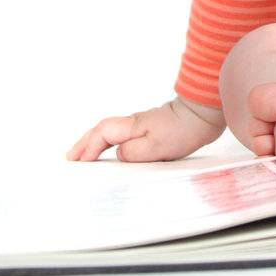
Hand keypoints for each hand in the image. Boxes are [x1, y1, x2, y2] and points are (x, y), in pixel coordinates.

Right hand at [65, 97, 226, 161]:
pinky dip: (111, 142)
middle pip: (102, 131)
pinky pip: (124, 135)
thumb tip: (119, 155)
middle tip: (70, 157)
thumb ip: (133, 153)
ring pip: (112, 132)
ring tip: (85, 155)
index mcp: (132, 127)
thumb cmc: (184, 130)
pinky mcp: (153, 128)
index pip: (102, 136)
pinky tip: (114, 150)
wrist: (205, 113)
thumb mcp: (157, 147)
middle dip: (85, 144)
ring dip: (96, 142)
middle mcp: (134, 123)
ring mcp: (143, 124)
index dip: (88, 148)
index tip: (77, 162)